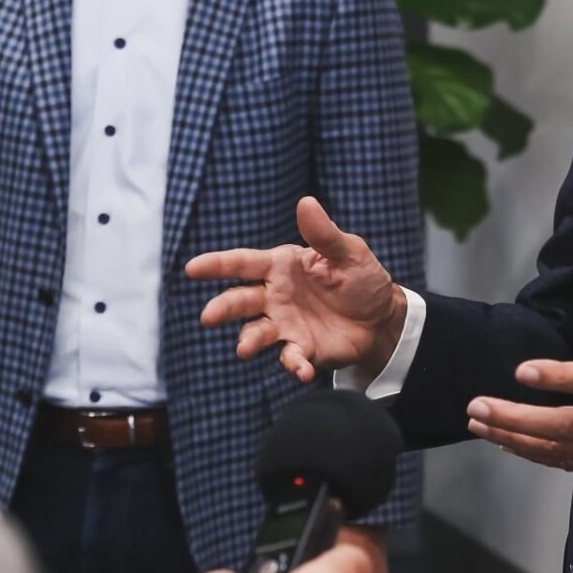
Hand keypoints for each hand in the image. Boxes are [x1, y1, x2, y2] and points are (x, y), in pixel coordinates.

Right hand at [187, 198, 406, 381]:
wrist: (381, 318)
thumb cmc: (360, 278)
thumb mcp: (349, 252)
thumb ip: (324, 234)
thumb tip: (305, 202)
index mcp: (281, 266)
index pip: (243, 263)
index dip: (216, 265)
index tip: (191, 268)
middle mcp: (275, 296)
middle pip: (241, 301)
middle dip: (223, 308)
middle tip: (208, 316)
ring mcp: (285, 325)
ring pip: (256, 332)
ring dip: (248, 340)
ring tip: (244, 349)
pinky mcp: (300, 350)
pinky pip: (290, 358)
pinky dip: (293, 365)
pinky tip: (302, 370)